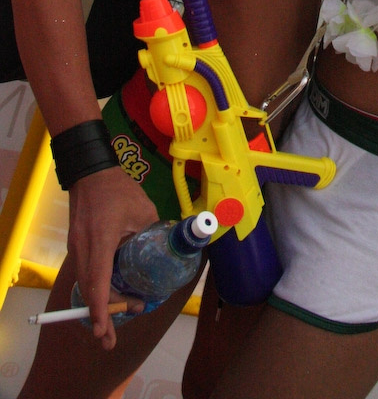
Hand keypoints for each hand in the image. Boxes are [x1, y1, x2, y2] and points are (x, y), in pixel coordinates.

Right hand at [67, 166, 157, 348]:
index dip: (102, 309)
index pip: (99, 282)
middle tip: (113, 336)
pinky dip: (96, 287)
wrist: (89, 171)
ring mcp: (77, 247)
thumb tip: (170, 250)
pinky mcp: (77, 244)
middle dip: (101, 316)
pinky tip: (111, 291)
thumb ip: (154, 232)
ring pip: (86, 283)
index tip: (104, 331)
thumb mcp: (143, 209)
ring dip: (99, 302)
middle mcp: (85, 248)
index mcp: (102, 241)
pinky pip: (85, 272)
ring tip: (118, 314)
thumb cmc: (118, 189)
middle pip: (90, 290)